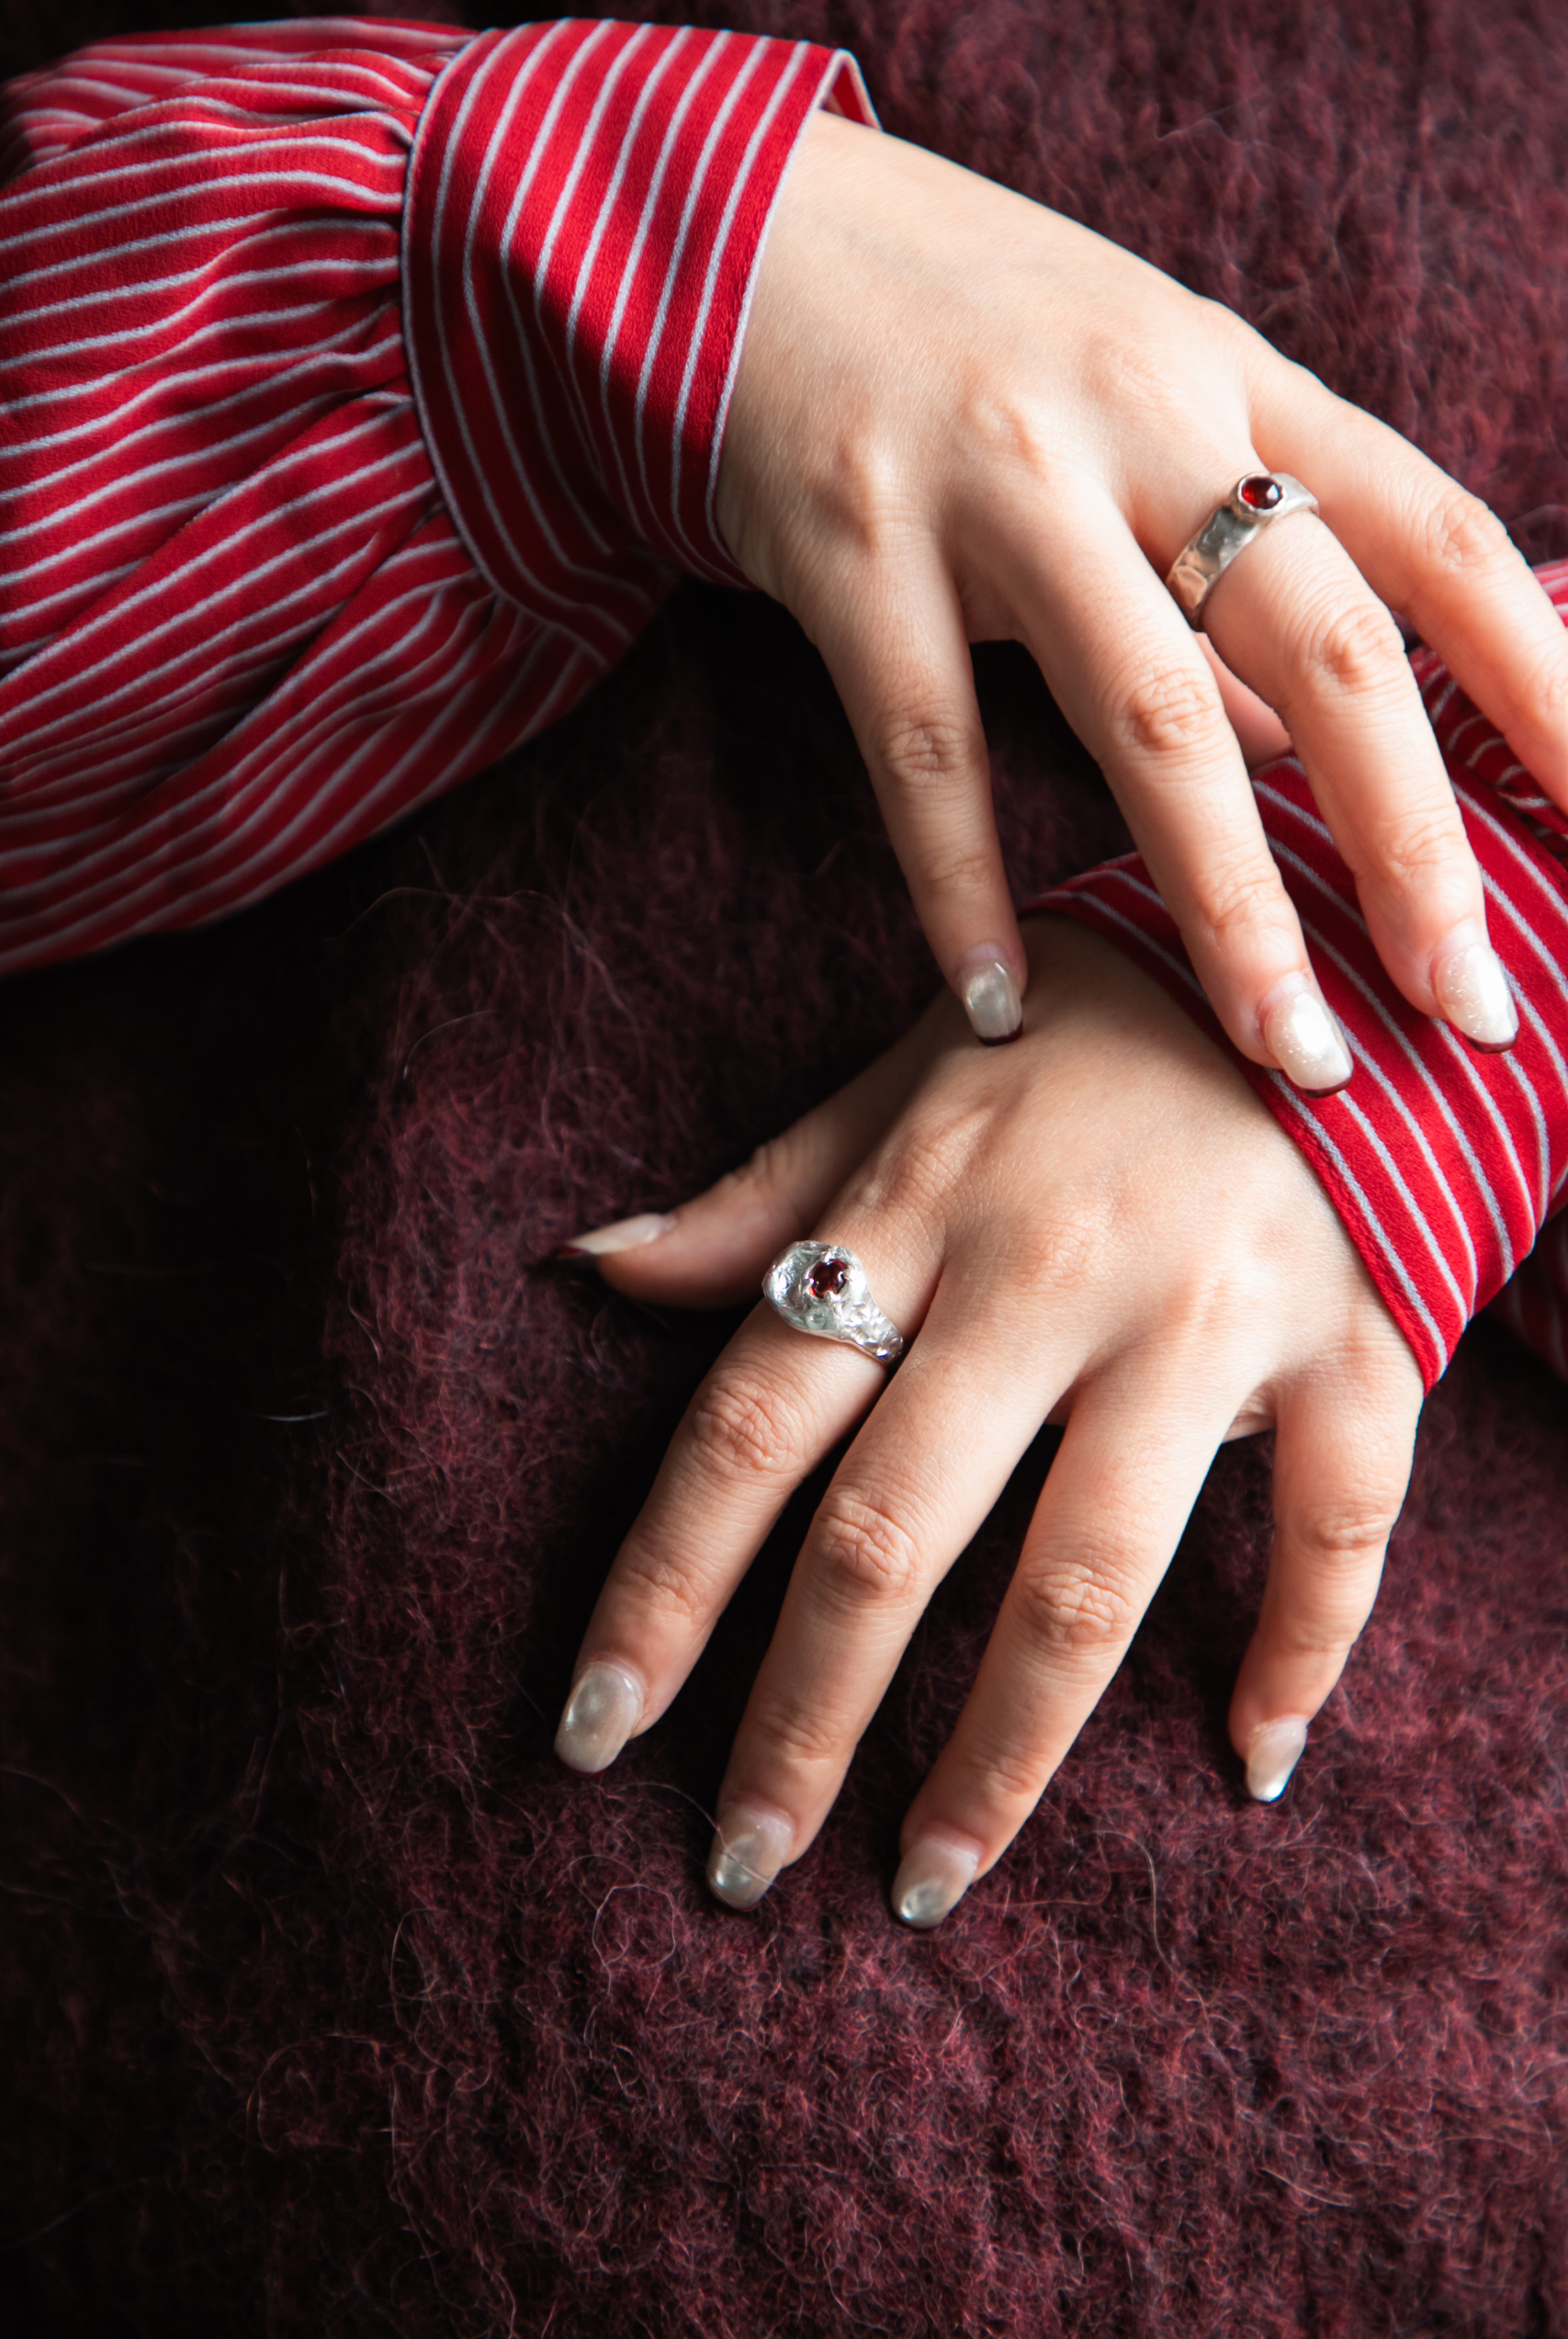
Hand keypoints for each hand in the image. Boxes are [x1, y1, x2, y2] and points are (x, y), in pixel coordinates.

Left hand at [553, 918, 1424, 1923]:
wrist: (1315, 941)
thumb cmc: (1083, 1030)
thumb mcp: (903, 1079)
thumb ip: (763, 1195)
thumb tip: (590, 1263)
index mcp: (916, 1205)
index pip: (750, 1429)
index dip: (663, 1591)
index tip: (595, 1734)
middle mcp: (1046, 1272)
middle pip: (887, 1540)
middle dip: (798, 1725)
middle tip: (742, 1865)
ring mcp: (1204, 1316)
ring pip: (1084, 1586)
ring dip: (997, 1761)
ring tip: (928, 1876)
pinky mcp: (1352, 1342)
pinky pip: (1333, 1533)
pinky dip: (1297, 1659)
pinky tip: (1247, 1757)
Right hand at [719, 112, 1567, 1076]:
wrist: (749, 240)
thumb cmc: (976, 345)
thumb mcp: (1145, 412)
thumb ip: (1238, 577)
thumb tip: (1328, 765)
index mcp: (1238, 381)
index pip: (1443, 541)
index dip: (1548, 689)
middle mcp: (1142, 421)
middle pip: (1332, 651)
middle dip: (1415, 850)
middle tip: (1468, 1006)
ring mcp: (998, 485)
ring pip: (1151, 721)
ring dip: (1231, 911)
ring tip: (1289, 1054)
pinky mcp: (854, 550)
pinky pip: (927, 753)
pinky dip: (963, 893)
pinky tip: (1004, 1006)